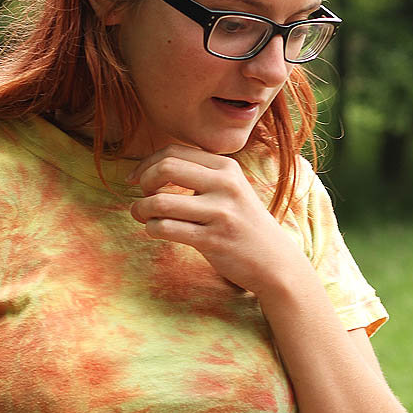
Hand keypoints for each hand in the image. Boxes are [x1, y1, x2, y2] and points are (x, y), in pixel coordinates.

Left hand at [127, 145, 307, 296]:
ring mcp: (220, 213)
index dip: (147, 163)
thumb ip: (201, 174)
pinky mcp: (212, 239)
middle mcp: (226, 185)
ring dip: (141, 209)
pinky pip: (165, 229)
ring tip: (143, 216)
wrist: (275, 261)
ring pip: (159, 201)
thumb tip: (153, 166)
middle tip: (143, 197)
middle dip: (144, 182)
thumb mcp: (232, 189)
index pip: (174, 151)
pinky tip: (156, 231)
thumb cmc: (244, 224)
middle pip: (165, 168)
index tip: (138, 179)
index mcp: (227, 167)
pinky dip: (151, 229)